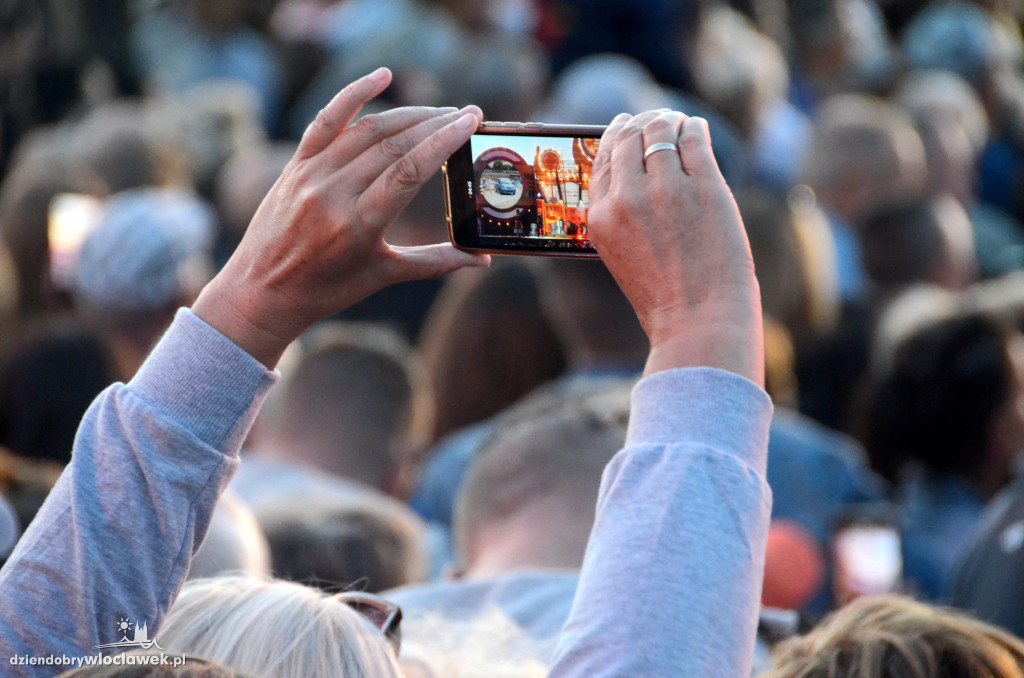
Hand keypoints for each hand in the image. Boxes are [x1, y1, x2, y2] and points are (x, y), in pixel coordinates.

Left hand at [192, 68, 488, 366]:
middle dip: (434, 124)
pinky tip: (382, 76)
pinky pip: (326, 121)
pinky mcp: (295, 166)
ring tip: (439, 111)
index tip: (470, 121)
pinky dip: (353, 95)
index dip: (443, 141)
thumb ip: (435, 262)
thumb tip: (481, 259)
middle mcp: (333, 194)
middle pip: (393, 145)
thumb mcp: (383, 276)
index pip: (408, 171)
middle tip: (466, 114)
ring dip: (408, 115)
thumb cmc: (327, 290)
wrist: (261, 293)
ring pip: (367, 131)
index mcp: (359, 225)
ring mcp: (311, 176)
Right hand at [587, 111, 762, 383]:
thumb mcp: (622, 257)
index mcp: (600, 219)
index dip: (614, 137)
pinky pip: (695, 139)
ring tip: (678, 121)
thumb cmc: (664, 299)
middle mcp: (627, 199)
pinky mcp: (705, 186)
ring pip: (661, 131)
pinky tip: (696, 128)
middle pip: (628, 139)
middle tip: (655, 118)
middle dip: (641, 123)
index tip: (623, 126)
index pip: (601, 161)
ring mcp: (666, 189)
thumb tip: (634, 174)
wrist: (699, 321)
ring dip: (669, 121)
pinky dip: (694, 128)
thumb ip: (621, 217)